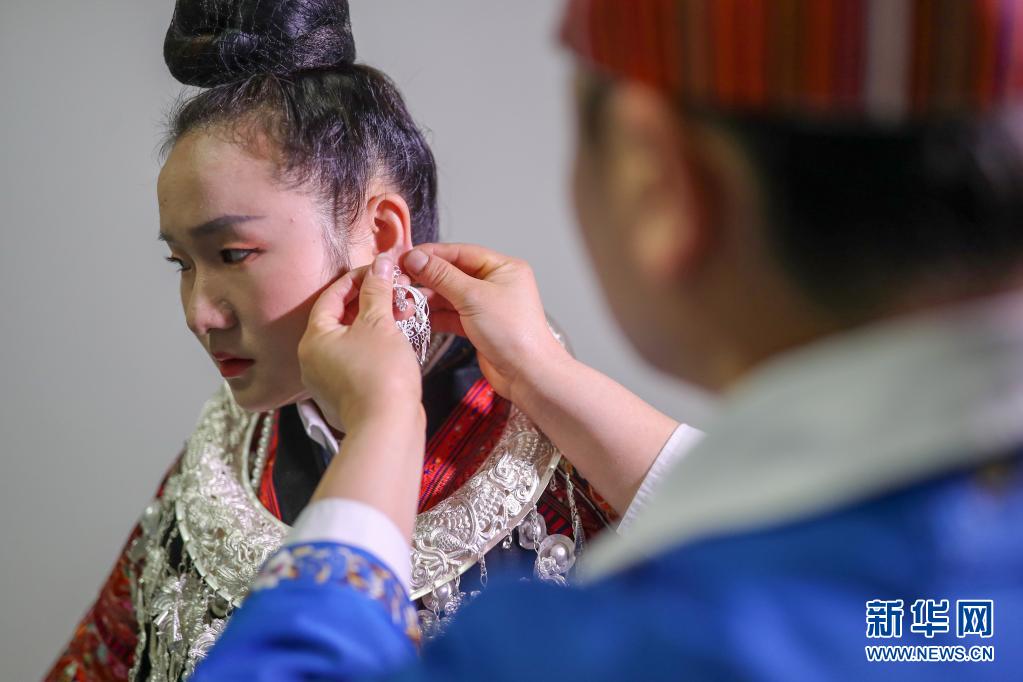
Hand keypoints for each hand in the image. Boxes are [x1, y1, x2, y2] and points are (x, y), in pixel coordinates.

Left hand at [298, 254, 423, 432]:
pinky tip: (398, 338)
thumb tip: (379, 264)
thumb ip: (377, 290)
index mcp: (313, 339)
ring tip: (403, 313)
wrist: (387, 425)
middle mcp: (314, 360)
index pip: (331, 296)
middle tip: (395, 290)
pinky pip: (358, 360)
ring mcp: (329, 380)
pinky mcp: (346, 394)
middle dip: (370, 301)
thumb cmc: (380, 375)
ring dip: (377, 323)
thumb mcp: (379, 323)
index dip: (357, 278)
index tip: (379, 270)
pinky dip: (376, 346)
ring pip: (352, 340)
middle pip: (341, 318)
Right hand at [401, 243, 569, 398]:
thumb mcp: (473, 297)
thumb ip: (442, 276)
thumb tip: (417, 257)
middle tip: (401, 282)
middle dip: (426, 279)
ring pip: (450, 296)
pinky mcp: (478, 326)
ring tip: (406, 303)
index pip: (460, 252)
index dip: (431, 254)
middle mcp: (495, 284)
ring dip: (428, 300)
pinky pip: (452, 315)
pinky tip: (418, 317)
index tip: (406, 258)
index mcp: (502, 268)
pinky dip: (436, 316)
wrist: (526, 373)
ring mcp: (486, 306)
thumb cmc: (512, 332)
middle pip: (453, 274)